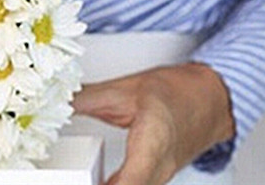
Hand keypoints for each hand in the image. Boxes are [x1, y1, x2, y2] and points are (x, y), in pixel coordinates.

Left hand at [72, 62, 234, 184]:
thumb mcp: (123, 89)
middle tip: (67, 180)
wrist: (209, 101)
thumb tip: (55, 100)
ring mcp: (159, 178)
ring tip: (76, 180)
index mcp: (153, 138)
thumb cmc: (174, 91)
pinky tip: (94, 183)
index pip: (132, 180)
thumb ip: (86, 97)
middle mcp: (158, 166)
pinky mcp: (154, 181)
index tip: (82, 184)